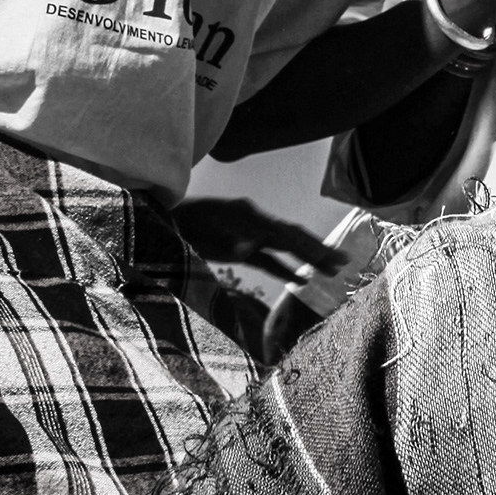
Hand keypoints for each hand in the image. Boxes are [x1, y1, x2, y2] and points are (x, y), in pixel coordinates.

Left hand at [171, 197, 341, 278]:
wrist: (151, 222)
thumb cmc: (170, 227)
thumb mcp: (192, 233)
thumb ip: (221, 240)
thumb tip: (249, 249)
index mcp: (243, 214)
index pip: (284, 232)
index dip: (307, 246)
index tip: (327, 259)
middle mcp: (249, 221)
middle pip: (291, 236)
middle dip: (318, 250)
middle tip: (344, 262)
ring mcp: (244, 233)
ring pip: (284, 247)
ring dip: (308, 258)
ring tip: (334, 270)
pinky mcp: (236, 248)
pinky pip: (267, 259)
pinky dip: (285, 268)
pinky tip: (302, 280)